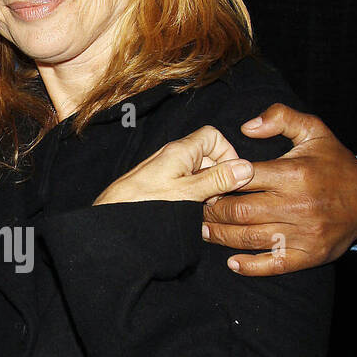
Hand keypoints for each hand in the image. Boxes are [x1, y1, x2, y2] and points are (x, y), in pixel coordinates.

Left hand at [94, 126, 252, 204]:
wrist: (110, 221)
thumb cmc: (143, 205)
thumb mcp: (187, 194)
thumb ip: (217, 179)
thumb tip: (246, 168)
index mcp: (180, 150)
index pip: (212, 136)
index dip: (227, 152)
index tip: (232, 176)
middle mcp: (171, 156)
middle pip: (205, 155)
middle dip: (218, 174)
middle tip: (216, 198)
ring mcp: (163, 171)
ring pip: (194, 172)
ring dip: (205, 188)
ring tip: (203, 207)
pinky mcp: (156, 186)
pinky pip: (182, 184)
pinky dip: (191, 195)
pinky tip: (188, 212)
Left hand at [202, 104, 356, 275]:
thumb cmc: (334, 163)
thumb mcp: (314, 131)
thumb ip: (281, 118)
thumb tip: (246, 127)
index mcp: (293, 174)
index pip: (242, 178)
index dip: (217, 181)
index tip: (202, 183)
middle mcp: (297, 204)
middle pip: (239, 211)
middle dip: (212, 211)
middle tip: (195, 209)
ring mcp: (303, 233)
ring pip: (249, 238)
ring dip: (221, 236)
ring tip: (203, 230)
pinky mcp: (309, 255)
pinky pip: (273, 264)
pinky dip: (250, 266)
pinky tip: (232, 261)